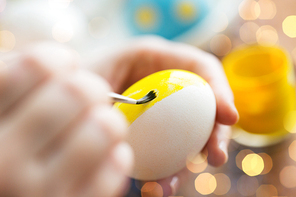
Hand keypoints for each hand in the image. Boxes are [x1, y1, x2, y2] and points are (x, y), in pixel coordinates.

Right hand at [0, 42, 132, 196]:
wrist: (13, 192)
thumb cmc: (7, 148)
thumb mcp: (1, 109)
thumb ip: (18, 80)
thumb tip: (64, 61)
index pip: (36, 66)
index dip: (58, 60)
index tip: (65, 67)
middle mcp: (4, 162)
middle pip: (76, 92)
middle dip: (91, 87)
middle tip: (88, 96)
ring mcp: (38, 192)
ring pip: (104, 128)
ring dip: (109, 121)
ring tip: (100, 125)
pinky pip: (116, 168)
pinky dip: (117, 155)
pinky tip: (105, 155)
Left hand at [86, 36, 237, 195]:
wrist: (67, 100)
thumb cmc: (78, 80)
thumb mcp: (93, 72)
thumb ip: (116, 85)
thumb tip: (135, 116)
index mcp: (157, 61)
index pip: (201, 69)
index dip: (220, 89)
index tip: (228, 116)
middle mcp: (167, 88)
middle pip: (204, 107)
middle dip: (215, 133)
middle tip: (214, 157)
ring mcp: (164, 114)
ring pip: (190, 137)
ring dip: (186, 163)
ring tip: (169, 184)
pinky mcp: (157, 136)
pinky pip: (170, 154)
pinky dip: (167, 172)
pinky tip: (156, 186)